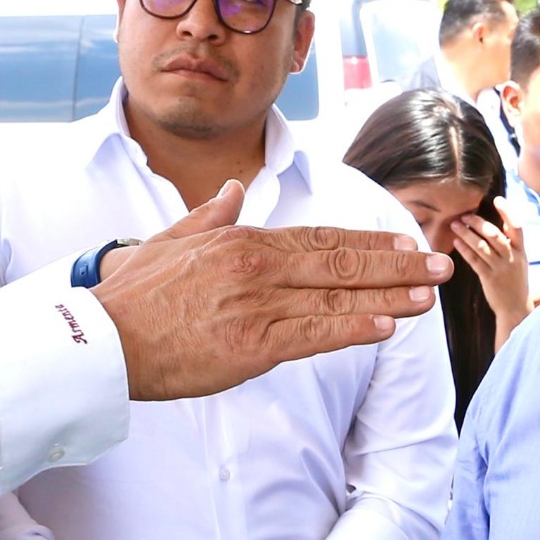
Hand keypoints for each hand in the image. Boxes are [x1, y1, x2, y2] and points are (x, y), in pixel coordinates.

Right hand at [91, 181, 450, 400]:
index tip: (403, 243)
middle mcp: (257, 267)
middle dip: (397, 265)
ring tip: (429, 296)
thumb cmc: (130, 295)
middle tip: (439, 265)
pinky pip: (314, 335)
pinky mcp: (251, 347)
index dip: (368, 241)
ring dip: (390, 297)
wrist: (100, 339)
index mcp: (241, 240)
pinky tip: (386, 326)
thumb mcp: (168, 241)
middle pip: (341, 262)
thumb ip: (207, 217)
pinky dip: (353, 328)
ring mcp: (257, 306)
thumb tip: (227, 192)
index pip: (320, 237)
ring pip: (337, 297)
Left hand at [450, 200, 530, 342]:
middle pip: (495, 235)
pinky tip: (456, 242)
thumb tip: (502, 221)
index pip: (517, 227)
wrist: (516, 308)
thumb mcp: (519, 259)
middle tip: (464, 215)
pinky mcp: (489, 279)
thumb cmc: (515, 280)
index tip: (497, 199)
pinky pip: (475, 261)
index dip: (508, 212)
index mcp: (521, 251)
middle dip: (478, 223)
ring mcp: (501, 269)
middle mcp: (512, 258)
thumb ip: (511, 242)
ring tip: (454, 225)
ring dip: (467, 234)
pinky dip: (464, 250)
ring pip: (482, 247)